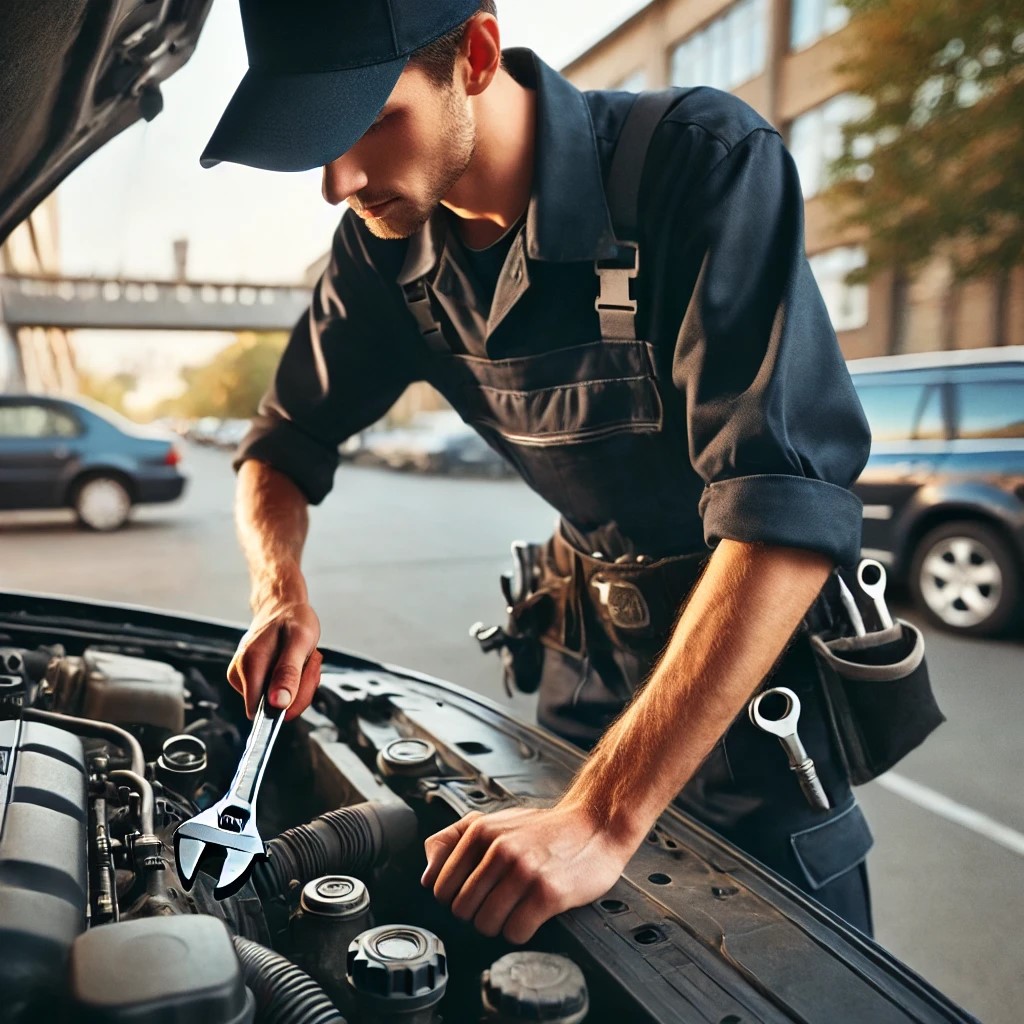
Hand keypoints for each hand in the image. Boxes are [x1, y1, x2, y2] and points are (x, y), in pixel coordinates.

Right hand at [228, 597, 322, 720]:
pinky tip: (295, 661)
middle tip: (306, 663)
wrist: (283, 605)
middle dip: (299, 690)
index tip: (303, 680)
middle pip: (272, 707)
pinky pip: (275, 691)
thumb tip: (278, 704)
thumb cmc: (293, 619)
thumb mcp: (300, 643)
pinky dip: (293, 680)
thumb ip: (288, 673)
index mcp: (250, 666)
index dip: (288, 704)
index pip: (263, 712)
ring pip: (277, 700)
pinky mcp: (249, 677)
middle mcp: (240, 674)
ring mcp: (243, 676)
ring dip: (299, 684)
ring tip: (301, 658)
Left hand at [421, 802, 633, 943]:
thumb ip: (455, 839)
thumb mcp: (496, 820)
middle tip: (497, 904)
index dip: (454, 898)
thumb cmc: (546, 829)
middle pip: (461, 910)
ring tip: (515, 909)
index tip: (473, 896)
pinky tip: (531, 915)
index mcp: (481, 831)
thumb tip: (427, 871)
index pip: (440, 886)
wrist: (597, 825)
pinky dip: (521, 932)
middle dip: (476, 914)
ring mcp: (524, 871)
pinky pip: (515, 932)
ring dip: (499, 925)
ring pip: (485, 924)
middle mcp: (500, 849)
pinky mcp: (547, 893)